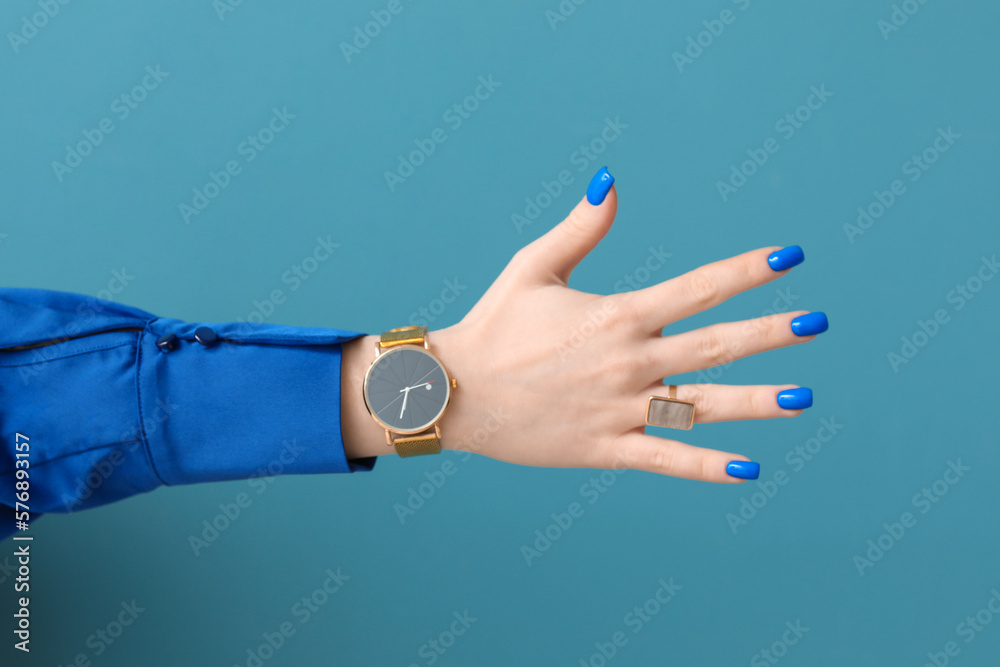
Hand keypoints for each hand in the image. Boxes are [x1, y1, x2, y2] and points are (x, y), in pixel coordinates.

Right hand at [341, 167, 827, 482]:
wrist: (454, 391)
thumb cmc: (494, 326)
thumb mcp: (533, 268)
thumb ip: (580, 229)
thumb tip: (611, 179)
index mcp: (616, 316)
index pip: (697, 288)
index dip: (746, 269)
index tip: (790, 256)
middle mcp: (627, 362)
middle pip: (714, 344)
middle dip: (770, 332)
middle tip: (817, 322)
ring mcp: (619, 409)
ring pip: (700, 405)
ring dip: (755, 403)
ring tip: (803, 398)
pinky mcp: (605, 449)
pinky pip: (664, 459)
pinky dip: (706, 466)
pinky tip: (748, 470)